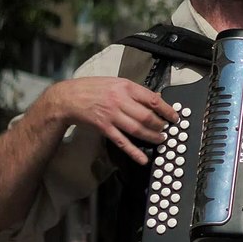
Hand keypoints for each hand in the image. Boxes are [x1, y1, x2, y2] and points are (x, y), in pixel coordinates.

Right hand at [48, 77, 178, 164]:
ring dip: (152, 137)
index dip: (167, 110)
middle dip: (161, 126)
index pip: (152, 99)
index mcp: (125, 87)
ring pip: (137, 130)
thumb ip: (135, 91)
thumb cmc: (93, 88)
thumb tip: (156, 98)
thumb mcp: (116, 82)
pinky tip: (142, 159)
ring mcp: (112, 116)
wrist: (68, 98)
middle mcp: (119, 101)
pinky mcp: (104, 128)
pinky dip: (133, 152)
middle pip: (147, 117)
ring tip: (161, 140)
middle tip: (168, 130)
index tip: (175, 116)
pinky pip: (122, 142)